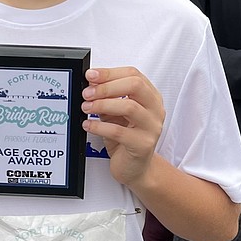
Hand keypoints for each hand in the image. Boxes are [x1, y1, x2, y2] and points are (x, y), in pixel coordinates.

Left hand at [81, 66, 163, 186]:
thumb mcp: (115, 114)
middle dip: (107, 87)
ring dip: (102, 105)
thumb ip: (107, 98)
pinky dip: (100, 126)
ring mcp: (151, 127)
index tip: (91, 75)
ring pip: (129, 107)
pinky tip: (88, 125)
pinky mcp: (143, 145)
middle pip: (135, 86)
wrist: (135, 168)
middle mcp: (155, 109)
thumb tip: (91, 83)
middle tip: (87, 93)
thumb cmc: (126, 138)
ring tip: (86, 108)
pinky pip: (119, 132)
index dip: (110, 73)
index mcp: (150, 97)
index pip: (133, 75)